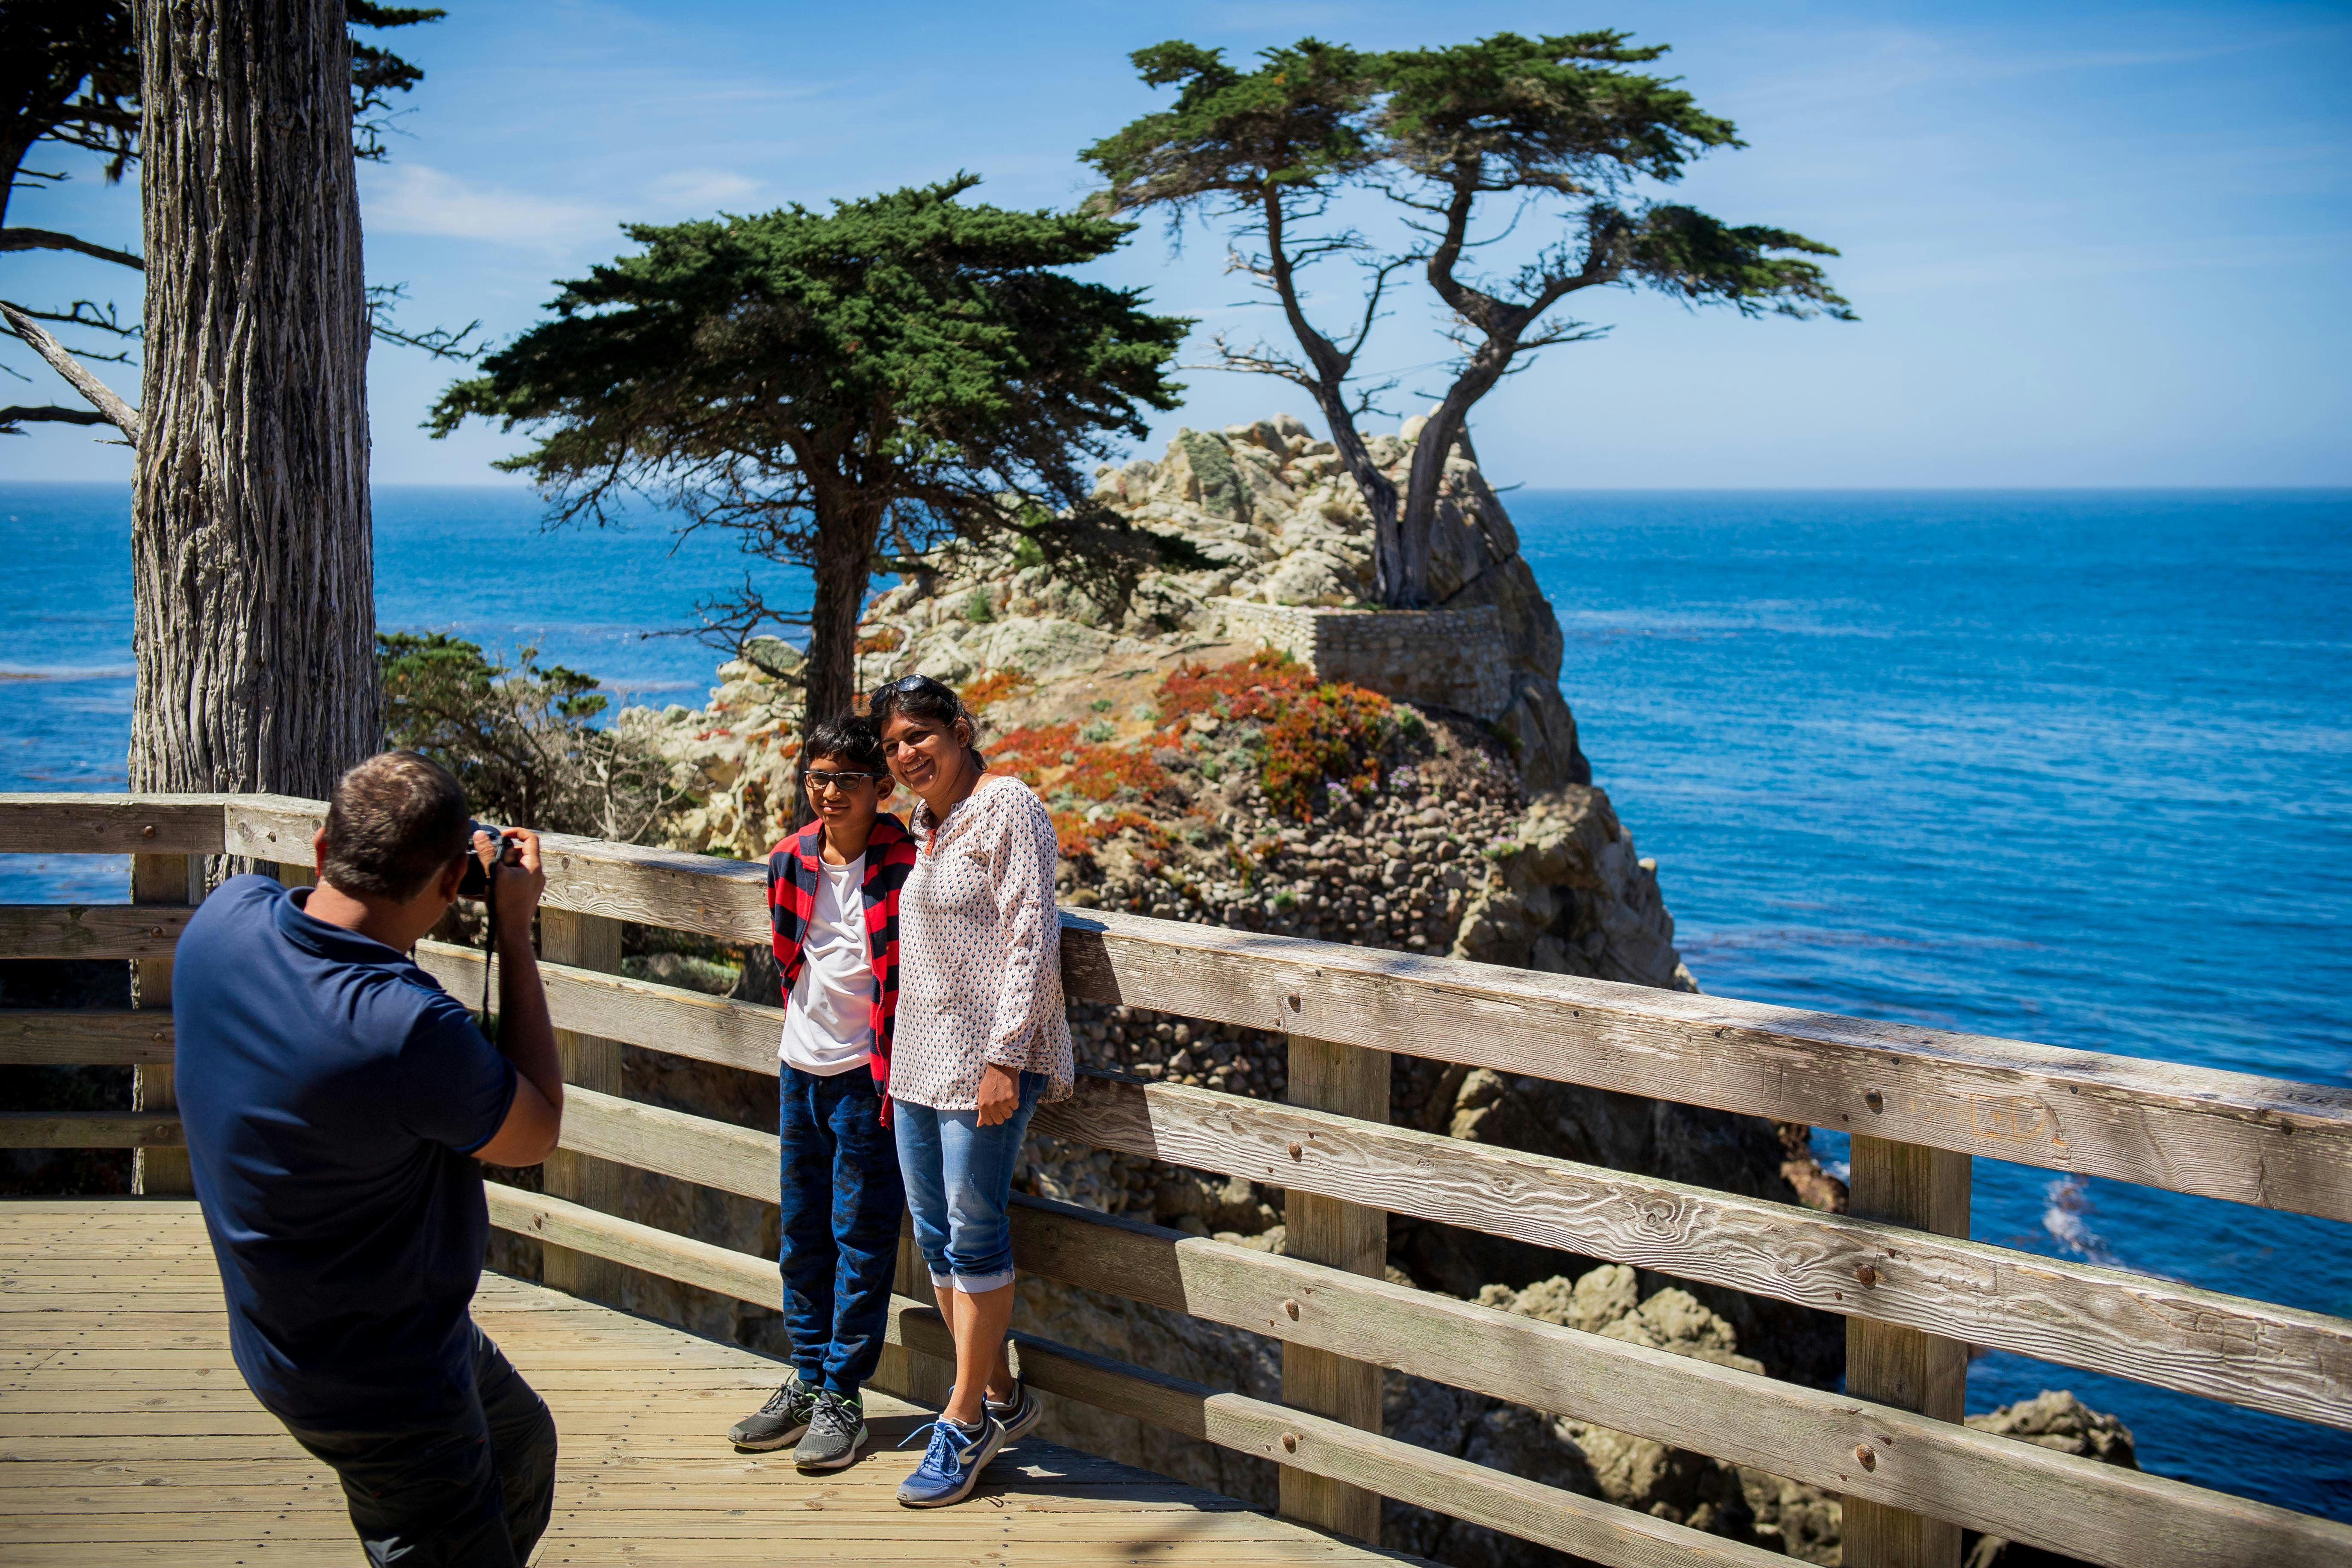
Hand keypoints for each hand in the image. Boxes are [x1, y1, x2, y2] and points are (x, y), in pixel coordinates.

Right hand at [480, 828, 544, 944]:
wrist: (512, 931)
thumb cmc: (505, 903)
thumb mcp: (494, 874)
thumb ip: (487, 852)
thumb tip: (480, 834)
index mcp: (534, 866)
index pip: (531, 838)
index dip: (516, 831)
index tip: (501, 834)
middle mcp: (537, 874)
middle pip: (522, 852)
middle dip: (505, 851)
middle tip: (490, 856)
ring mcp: (532, 885)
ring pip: (516, 866)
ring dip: (502, 865)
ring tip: (487, 871)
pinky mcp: (525, 895)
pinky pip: (514, 879)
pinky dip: (502, 877)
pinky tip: (487, 885)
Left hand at [975, 1062, 1020, 1126]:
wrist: (999, 1068)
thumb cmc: (989, 1081)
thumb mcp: (982, 1096)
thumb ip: (981, 1112)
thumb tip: (979, 1125)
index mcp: (983, 1106)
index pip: (989, 1122)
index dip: (994, 1117)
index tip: (996, 1111)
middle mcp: (991, 1106)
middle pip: (1000, 1121)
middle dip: (1002, 1114)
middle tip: (1002, 1104)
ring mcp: (1002, 1103)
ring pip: (1009, 1115)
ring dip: (1009, 1108)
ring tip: (1006, 1098)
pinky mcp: (1011, 1098)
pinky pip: (1015, 1107)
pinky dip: (1015, 1101)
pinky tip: (1011, 1093)